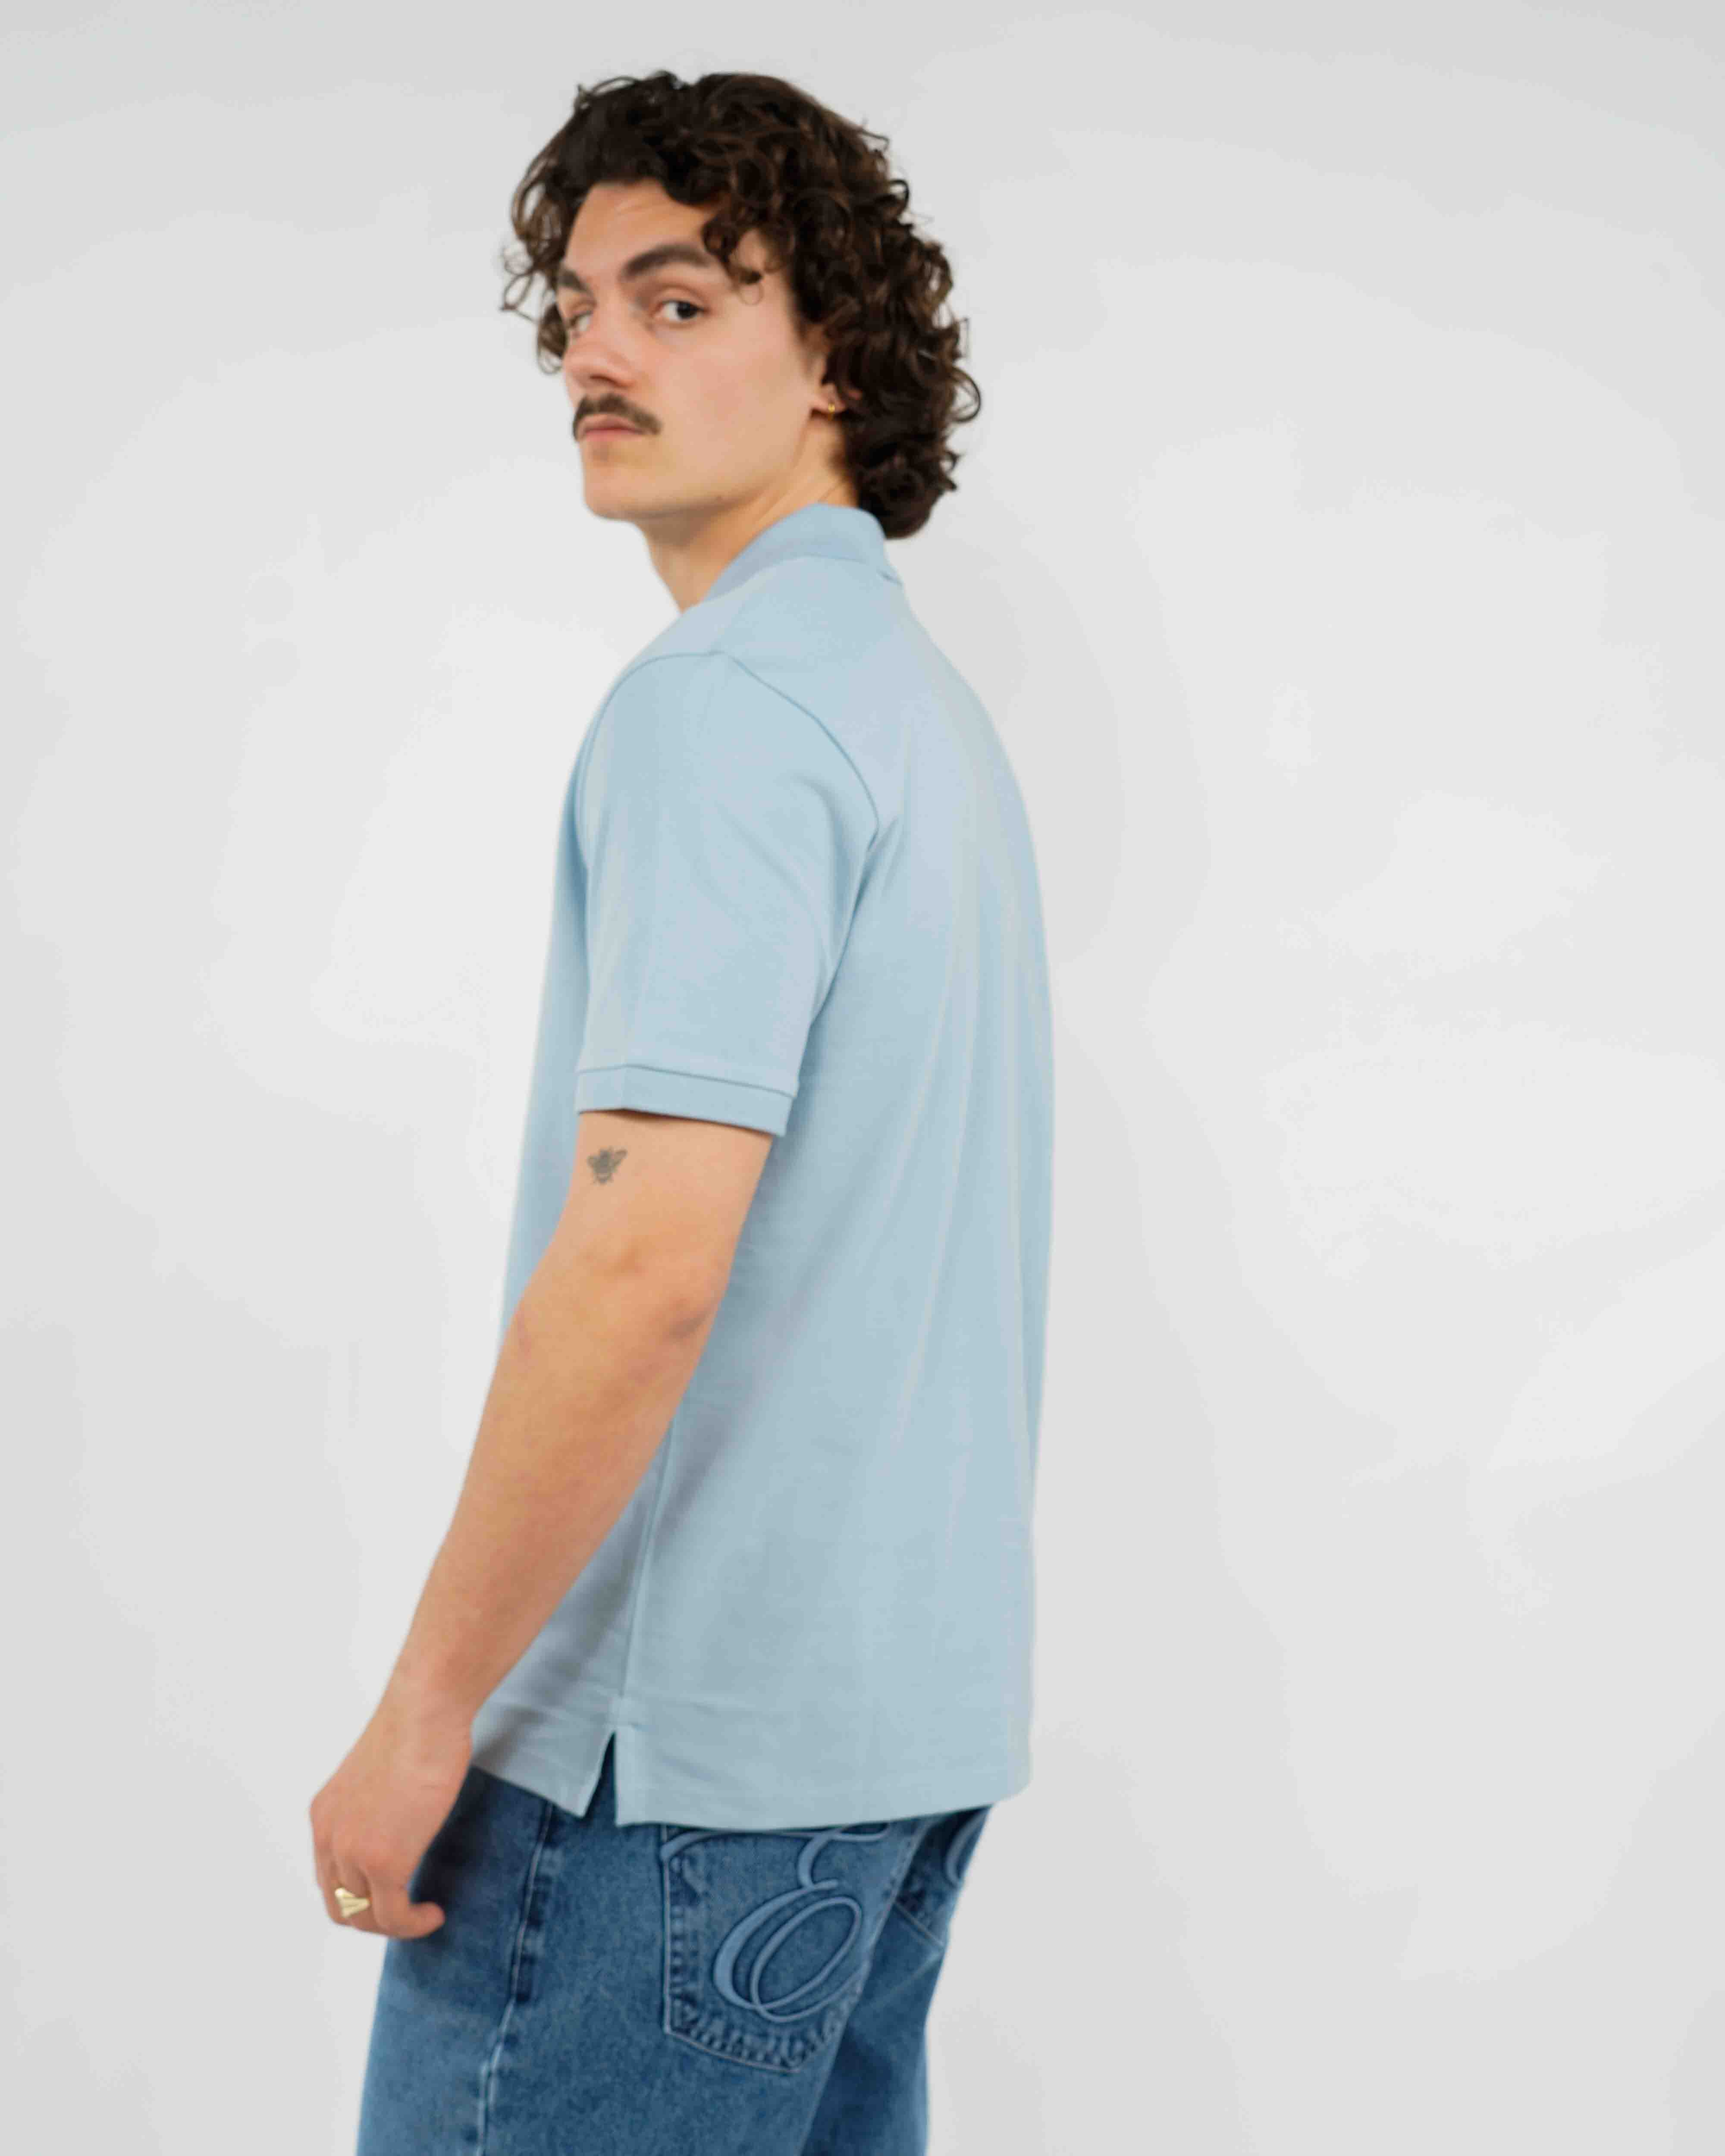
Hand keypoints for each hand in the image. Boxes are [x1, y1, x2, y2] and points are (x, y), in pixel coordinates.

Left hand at [309, 1688, 472, 1938]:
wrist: (425, 1711)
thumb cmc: (417, 1728)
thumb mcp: (379, 1776)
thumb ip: (375, 1807)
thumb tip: (398, 1822)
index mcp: (325, 1815)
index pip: (329, 1878)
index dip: (359, 1895)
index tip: (392, 1892)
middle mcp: (329, 1837)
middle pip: (339, 1905)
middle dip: (372, 1917)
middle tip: (408, 1910)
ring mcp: (353, 1852)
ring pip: (363, 1917)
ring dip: (395, 1925)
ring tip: (423, 1915)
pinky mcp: (384, 1861)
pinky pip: (393, 1916)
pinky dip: (413, 1925)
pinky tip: (433, 1913)